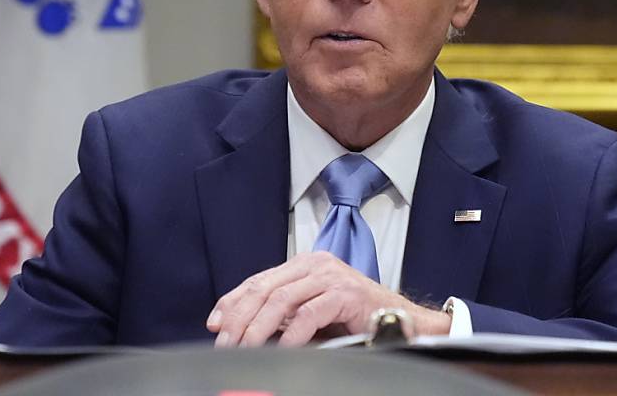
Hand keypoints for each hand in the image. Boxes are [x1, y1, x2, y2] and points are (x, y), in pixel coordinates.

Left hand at [205, 251, 450, 346]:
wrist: (402, 321)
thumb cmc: (355, 319)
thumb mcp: (311, 312)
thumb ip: (281, 314)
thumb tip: (236, 326)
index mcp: (304, 265)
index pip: (258, 281)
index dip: (232, 302)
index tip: (214, 324)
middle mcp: (316, 264)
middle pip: (264, 289)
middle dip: (239, 318)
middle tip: (224, 343)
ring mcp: (331, 276)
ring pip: (281, 300)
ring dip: (257, 329)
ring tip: (245, 350)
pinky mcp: (346, 294)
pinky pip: (309, 315)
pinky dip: (291, 336)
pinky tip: (281, 351)